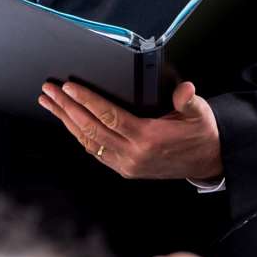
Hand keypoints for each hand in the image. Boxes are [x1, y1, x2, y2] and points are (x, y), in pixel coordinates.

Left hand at [40, 80, 223, 180]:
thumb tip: (186, 88)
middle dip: (67, 108)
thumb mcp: (199, 113)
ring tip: (50, 104)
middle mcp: (133, 155)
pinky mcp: (126, 169)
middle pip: (91, 129)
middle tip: (49, 91)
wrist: (208, 161)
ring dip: (67, 122)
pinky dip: (79, 136)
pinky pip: (96, 152)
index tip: (69, 87)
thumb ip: (188, 100)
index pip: (109, 116)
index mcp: (148, 138)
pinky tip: (69, 123)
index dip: (86, 101)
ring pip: (89, 142)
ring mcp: (127, 165)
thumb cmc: (200, 133)